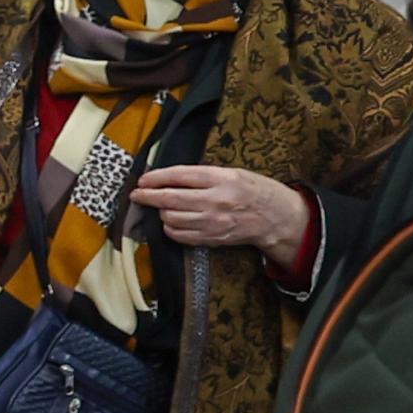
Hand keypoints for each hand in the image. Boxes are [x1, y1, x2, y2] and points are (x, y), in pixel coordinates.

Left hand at [135, 165, 311, 264]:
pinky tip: (172, 221)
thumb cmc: (253, 190)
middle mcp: (215, 201)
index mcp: (221, 179)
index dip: (156, 178)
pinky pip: (180, 235)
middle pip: (170, 199)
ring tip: (163, 207)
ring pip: (171, 218)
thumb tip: (168, 177)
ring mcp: (213, 223)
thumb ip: (202, 175)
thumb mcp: (232, 173)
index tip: (143, 180)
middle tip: (137, 195)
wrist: (275, 218)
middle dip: (148, 196)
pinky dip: (170, 228)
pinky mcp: (212, 239)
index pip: (180, 176)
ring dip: (161, 212)